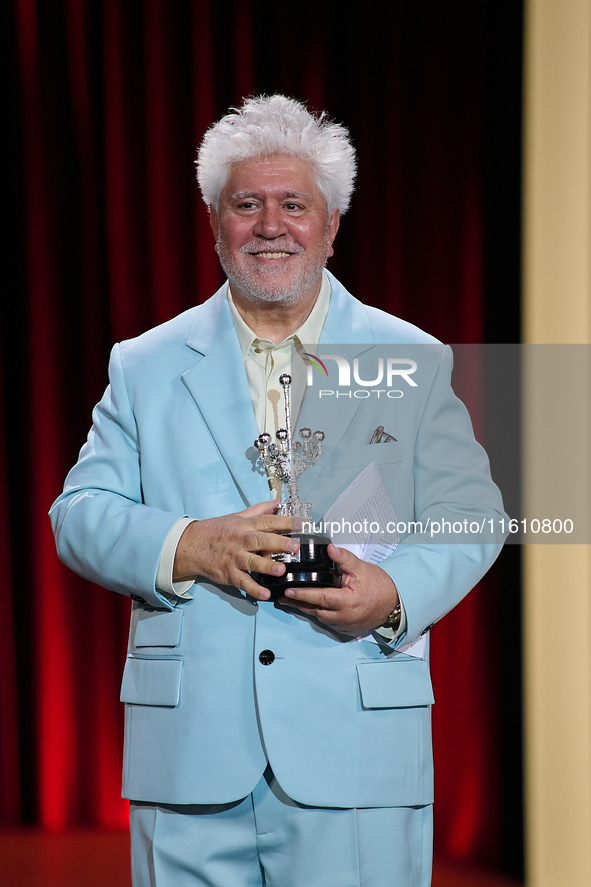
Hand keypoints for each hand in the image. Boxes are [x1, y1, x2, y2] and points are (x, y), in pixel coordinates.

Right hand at [173, 500, 298, 599]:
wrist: (190, 545)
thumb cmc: (217, 531)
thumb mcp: (237, 516)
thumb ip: (259, 510)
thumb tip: (278, 501)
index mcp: (246, 525)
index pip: (268, 521)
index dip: (286, 521)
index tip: (303, 523)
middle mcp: (241, 540)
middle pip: (261, 540)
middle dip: (279, 543)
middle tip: (295, 547)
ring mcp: (234, 558)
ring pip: (252, 562)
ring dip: (267, 566)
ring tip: (281, 571)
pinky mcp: (228, 574)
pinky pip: (242, 582)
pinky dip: (253, 589)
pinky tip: (265, 594)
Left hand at [278, 544, 398, 635]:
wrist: (395, 603)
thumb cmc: (379, 585)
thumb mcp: (362, 568)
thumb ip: (344, 559)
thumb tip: (330, 548)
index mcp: (347, 601)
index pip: (320, 597)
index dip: (303, 594)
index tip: (289, 590)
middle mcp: (344, 617)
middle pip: (315, 610)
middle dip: (298, 603)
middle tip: (282, 596)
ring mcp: (345, 625)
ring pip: (320, 618)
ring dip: (306, 608)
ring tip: (291, 600)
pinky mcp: (347, 629)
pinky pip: (328, 622)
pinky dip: (318, 613)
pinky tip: (310, 606)